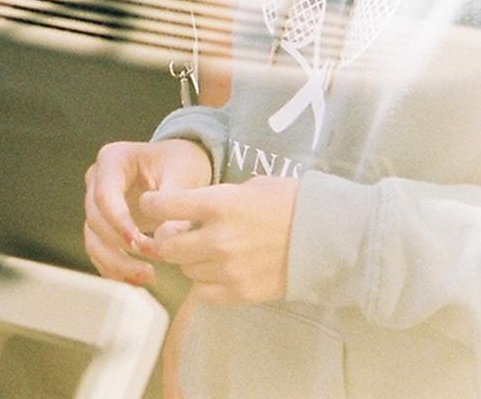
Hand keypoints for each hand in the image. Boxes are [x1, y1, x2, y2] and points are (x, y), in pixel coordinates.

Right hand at [83, 138, 214, 284]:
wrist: (180, 166)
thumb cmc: (181, 164)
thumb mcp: (184, 175)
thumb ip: (175, 204)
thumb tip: (165, 239)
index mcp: (113, 159)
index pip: (105, 195)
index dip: (119, 222)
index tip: (140, 244)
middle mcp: (97, 179)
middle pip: (95, 219)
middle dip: (122, 246)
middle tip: (155, 259)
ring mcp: (96, 203)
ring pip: (93, 239)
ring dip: (116, 263)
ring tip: (149, 276)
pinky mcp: (103, 224)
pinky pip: (100, 251)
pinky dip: (115, 269)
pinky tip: (138, 281)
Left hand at [136, 175, 298, 304]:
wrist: (328, 238)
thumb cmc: (290, 204)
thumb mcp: (248, 187)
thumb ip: (214, 200)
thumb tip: (188, 212)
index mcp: (220, 204)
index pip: (164, 207)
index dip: (152, 204)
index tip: (152, 204)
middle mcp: (219, 239)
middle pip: (167, 246)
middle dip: (167, 238)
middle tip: (177, 233)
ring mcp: (229, 269)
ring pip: (185, 269)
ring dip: (189, 260)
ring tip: (207, 251)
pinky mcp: (240, 293)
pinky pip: (203, 292)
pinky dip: (205, 283)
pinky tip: (218, 271)